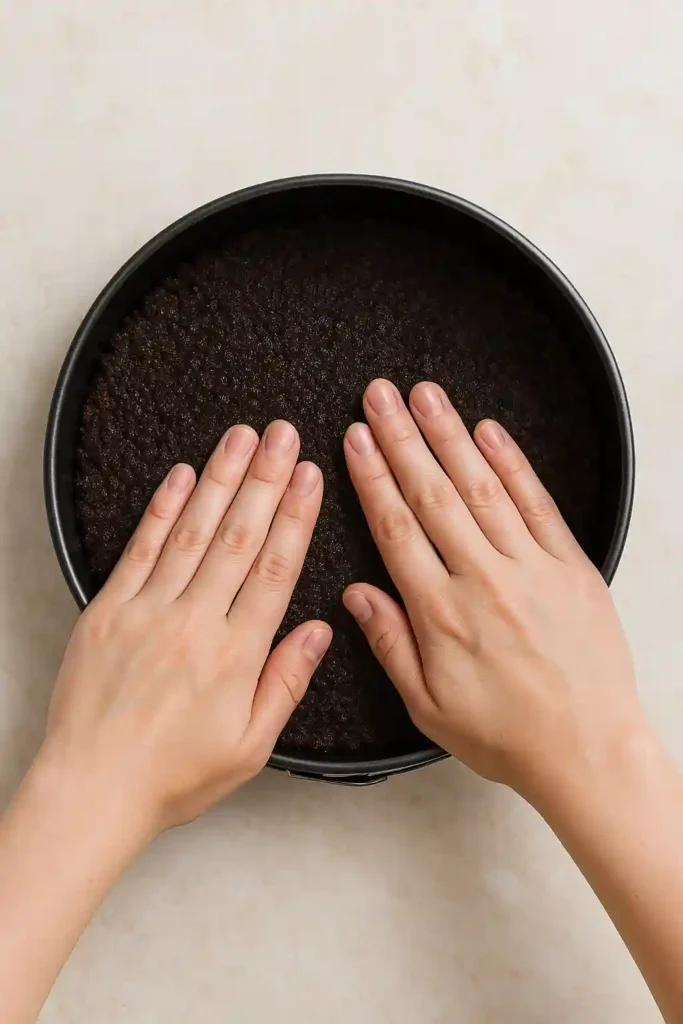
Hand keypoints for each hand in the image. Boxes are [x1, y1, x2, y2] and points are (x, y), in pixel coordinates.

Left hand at [44, 420, 330, 833]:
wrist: (91, 790)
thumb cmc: (172, 777)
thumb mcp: (251, 746)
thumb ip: (287, 682)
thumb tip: (319, 631)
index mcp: (235, 656)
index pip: (275, 569)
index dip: (295, 516)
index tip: (309, 476)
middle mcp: (194, 623)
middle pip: (238, 537)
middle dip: (265, 479)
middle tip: (283, 435)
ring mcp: (147, 612)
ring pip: (192, 531)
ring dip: (220, 479)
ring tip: (242, 438)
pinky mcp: (108, 610)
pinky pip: (140, 549)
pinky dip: (161, 508)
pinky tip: (181, 475)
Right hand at [343, 379, 642, 802]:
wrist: (588, 749)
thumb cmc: (508, 734)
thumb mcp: (428, 705)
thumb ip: (390, 643)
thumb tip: (356, 595)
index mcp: (441, 613)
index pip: (396, 527)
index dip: (372, 476)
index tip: (355, 439)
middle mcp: (483, 579)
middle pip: (432, 493)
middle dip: (401, 437)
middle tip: (380, 395)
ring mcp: (531, 567)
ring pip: (481, 487)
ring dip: (449, 435)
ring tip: (425, 396)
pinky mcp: (571, 566)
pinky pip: (537, 503)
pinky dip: (512, 464)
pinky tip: (489, 432)